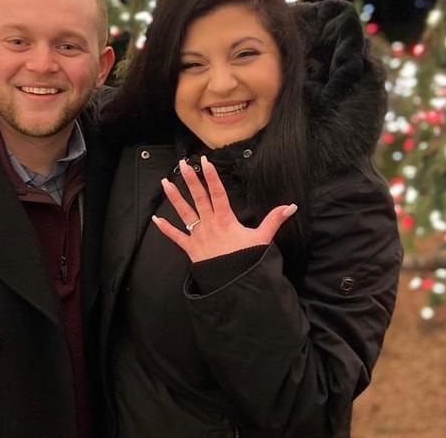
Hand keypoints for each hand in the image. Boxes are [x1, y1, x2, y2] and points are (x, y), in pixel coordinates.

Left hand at [152, 156, 296, 262]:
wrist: (233, 284)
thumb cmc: (247, 261)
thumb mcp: (263, 239)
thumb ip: (274, 220)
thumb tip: (291, 206)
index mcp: (225, 220)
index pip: (218, 194)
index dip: (212, 177)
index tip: (206, 162)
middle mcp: (209, 224)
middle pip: (199, 198)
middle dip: (191, 180)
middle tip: (184, 164)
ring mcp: (198, 236)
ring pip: (184, 213)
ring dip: (175, 197)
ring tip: (166, 182)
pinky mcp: (191, 248)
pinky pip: (176, 237)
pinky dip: (165, 229)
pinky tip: (155, 219)